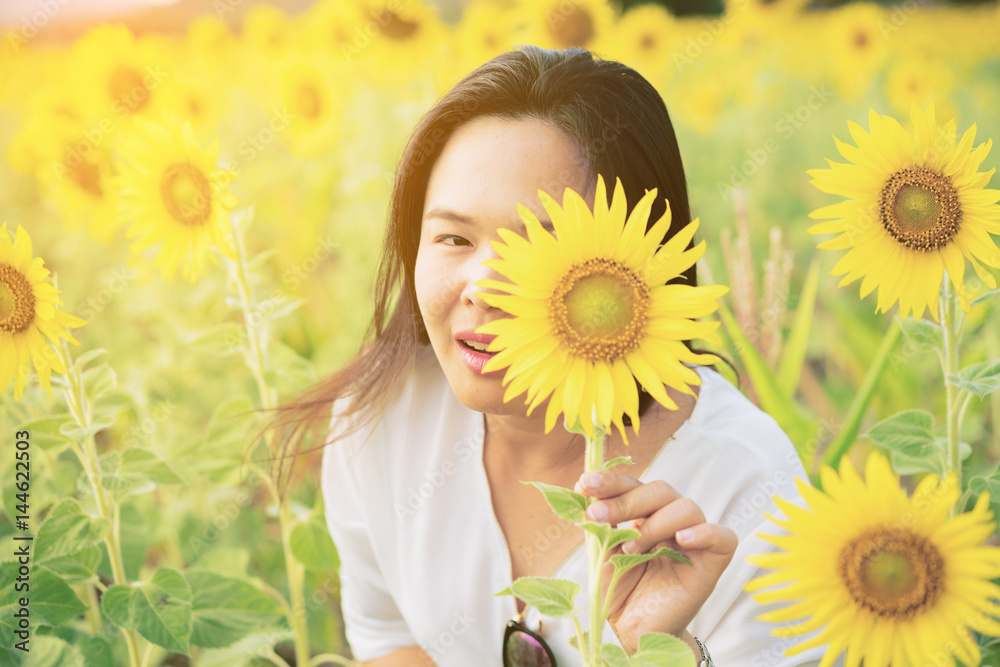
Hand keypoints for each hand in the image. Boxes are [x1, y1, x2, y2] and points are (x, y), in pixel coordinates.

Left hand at [574, 470, 737, 653]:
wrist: (635, 629)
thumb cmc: (620, 589)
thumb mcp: (602, 552)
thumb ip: (599, 523)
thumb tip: (582, 491)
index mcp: (646, 513)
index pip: (634, 485)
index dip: (611, 482)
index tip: (585, 485)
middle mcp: (672, 520)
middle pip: (660, 490)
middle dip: (625, 500)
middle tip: (597, 515)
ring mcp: (694, 540)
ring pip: (686, 508)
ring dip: (654, 523)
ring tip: (630, 549)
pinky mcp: (712, 563)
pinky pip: (723, 537)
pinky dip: (704, 532)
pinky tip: (680, 540)